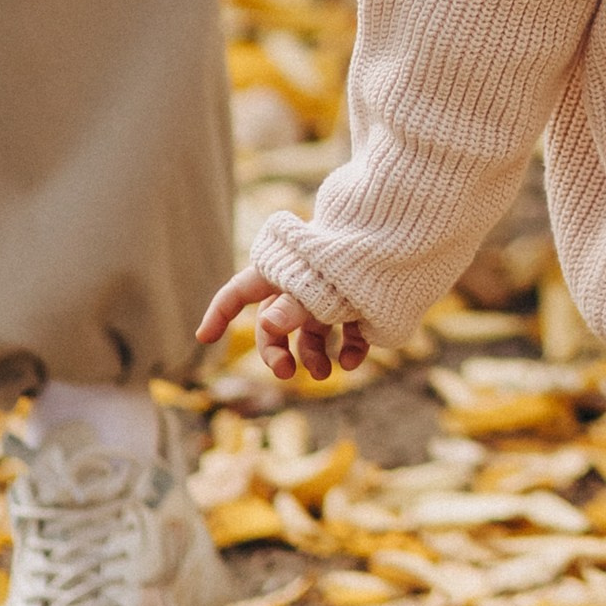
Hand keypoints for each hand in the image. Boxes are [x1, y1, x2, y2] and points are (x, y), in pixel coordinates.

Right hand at [197, 263, 366, 381]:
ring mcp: (329, 293)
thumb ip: (293, 305)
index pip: (240, 291)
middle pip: (275, 324)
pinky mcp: (358, 302)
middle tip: (287, 372)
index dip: (220, 312)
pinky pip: (347, 331)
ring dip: (314, 355)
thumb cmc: (351, 253)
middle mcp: (301, 284)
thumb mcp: (318, 282)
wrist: (402, 232)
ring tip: (327, 373)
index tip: (203, 338)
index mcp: (281, 270)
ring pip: (311, 332)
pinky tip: (353, 360)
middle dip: (276, 351)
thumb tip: (268, 326)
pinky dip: (349, 348)